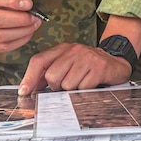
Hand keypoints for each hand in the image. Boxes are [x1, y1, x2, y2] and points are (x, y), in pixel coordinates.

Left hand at [17, 42, 131, 94]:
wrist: (115, 62)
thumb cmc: (88, 65)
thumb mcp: (68, 63)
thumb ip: (49, 72)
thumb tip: (29, 87)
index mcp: (63, 48)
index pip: (39, 60)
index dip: (29, 77)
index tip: (24, 91)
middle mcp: (74, 50)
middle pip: (52, 76)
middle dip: (56, 87)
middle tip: (67, 85)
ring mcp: (87, 57)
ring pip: (67, 84)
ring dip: (72, 89)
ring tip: (81, 82)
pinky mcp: (99, 67)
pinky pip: (82, 87)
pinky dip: (85, 90)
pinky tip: (90, 83)